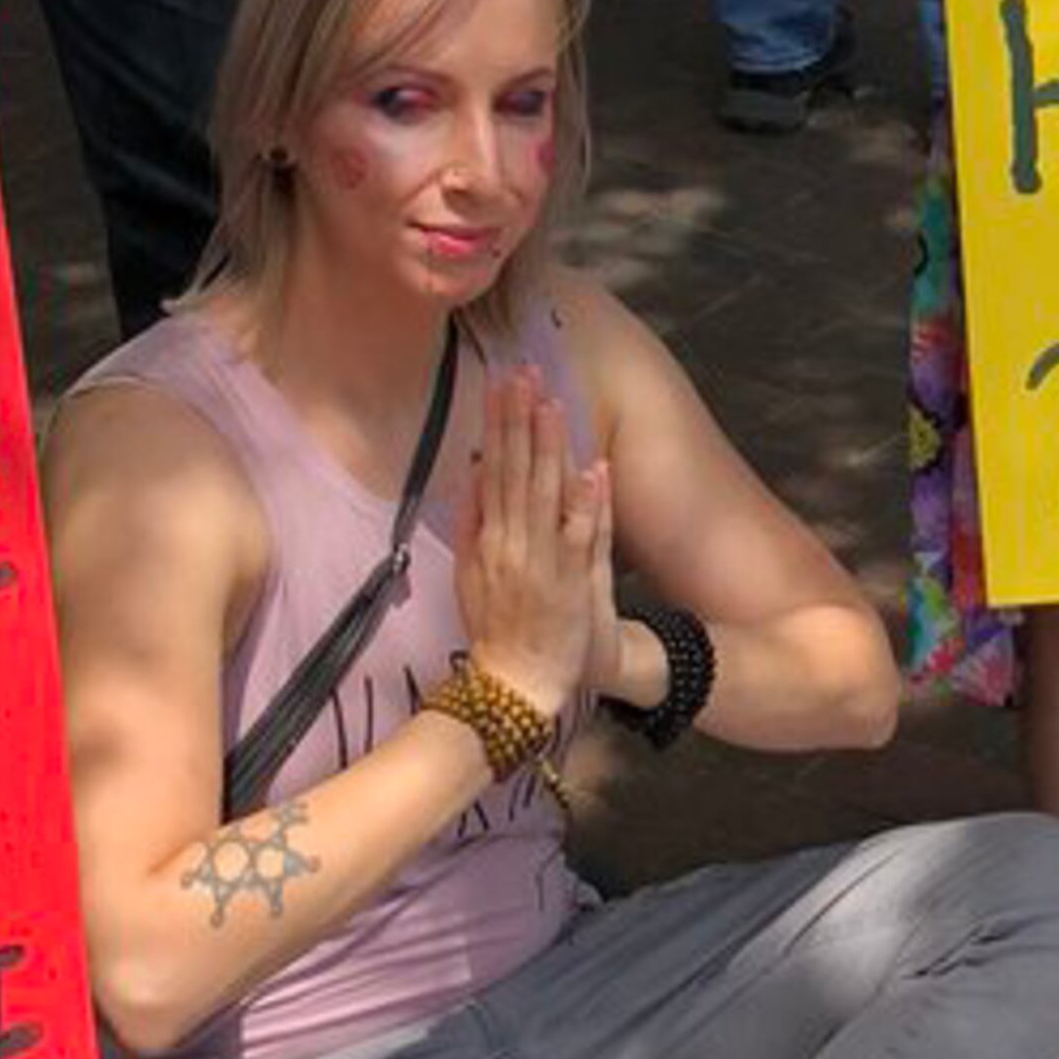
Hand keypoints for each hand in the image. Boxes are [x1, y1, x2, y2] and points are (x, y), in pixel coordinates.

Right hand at [452, 371, 613, 718]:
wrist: (515, 685)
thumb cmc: (494, 629)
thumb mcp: (467, 575)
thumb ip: (469, 523)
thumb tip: (472, 471)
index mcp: (486, 539)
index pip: (492, 469)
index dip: (497, 426)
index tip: (501, 385)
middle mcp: (510, 543)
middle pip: (515, 471)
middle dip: (519, 419)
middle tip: (523, 373)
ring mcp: (540, 561)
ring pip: (544, 492)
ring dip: (548, 446)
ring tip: (551, 403)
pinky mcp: (569, 582)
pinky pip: (579, 535)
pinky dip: (586, 501)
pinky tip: (592, 466)